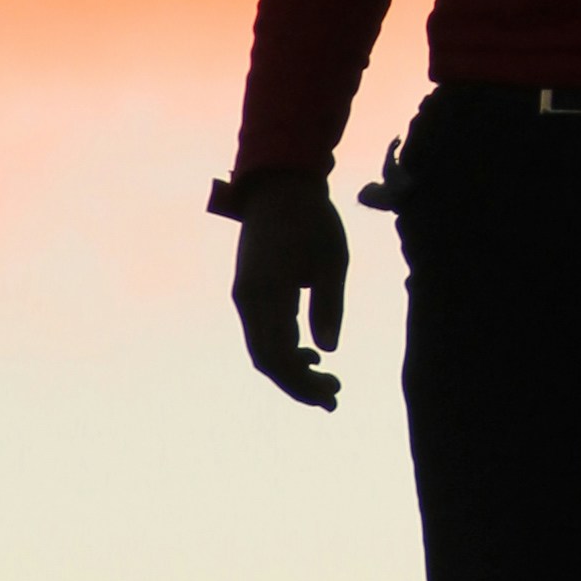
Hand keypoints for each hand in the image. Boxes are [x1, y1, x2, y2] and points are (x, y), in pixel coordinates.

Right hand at [231, 177, 347, 409]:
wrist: (279, 184)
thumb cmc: (312, 218)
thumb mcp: (332, 259)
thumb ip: (329, 305)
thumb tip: (328, 350)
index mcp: (268, 293)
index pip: (278, 356)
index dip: (302, 384)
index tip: (333, 393)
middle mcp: (248, 300)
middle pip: (266, 360)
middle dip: (298, 385)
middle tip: (334, 396)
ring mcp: (245, 295)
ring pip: (262, 348)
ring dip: (291, 370)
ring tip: (327, 380)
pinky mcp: (249, 290)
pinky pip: (261, 332)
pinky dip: (283, 349)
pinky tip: (309, 354)